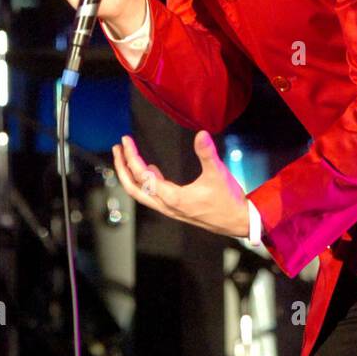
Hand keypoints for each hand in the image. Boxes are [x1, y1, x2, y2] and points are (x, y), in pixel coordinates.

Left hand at [112, 131, 248, 237]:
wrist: (239, 221)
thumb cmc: (228, 200)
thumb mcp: (218, 174)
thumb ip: (207, 153)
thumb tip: (201, 134)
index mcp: (172, 198)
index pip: (143, 176)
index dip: (131, 157)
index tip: (126, 141)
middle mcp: (167, 205)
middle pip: (134, 189)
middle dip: (122, 169)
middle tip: (117, 149)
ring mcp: (171, 208)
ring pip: (142, 193)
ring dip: (132, 176)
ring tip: (127, 157)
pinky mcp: (177, 207)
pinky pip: (154, 195)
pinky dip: (147, 181)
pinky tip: (152, 168)